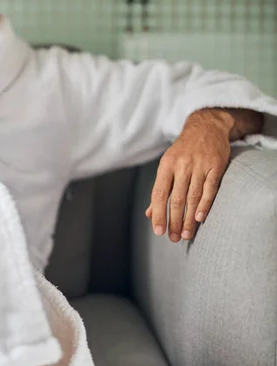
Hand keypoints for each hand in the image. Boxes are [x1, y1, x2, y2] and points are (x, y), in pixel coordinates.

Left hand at [145, 109, 232, 241]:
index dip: (158, 213)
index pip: (159, 194)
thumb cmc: (183, 151)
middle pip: (176, 199)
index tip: (158, 231)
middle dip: (173, 221)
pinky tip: (199, 219)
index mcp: (166, 166)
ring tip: (185, 235)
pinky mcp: (216, 166)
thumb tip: (149, 214)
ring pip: (192, 197)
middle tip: (173, 238)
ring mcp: (199, 166)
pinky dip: (204, 204)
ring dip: (188, 219)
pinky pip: (210, 188)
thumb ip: (160, 190)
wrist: (206, 127)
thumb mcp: (167, 165)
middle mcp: (182, 166)